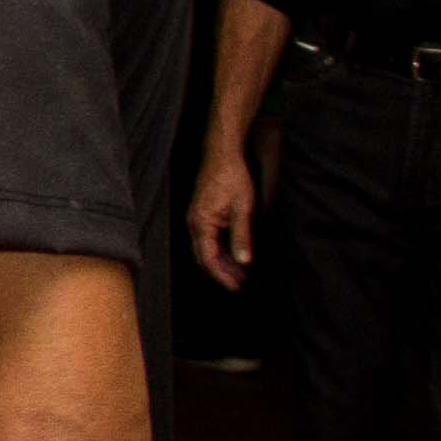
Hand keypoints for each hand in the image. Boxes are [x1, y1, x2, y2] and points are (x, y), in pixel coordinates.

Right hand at [189, 145, 256, 289]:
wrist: (223, 154)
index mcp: (202, 223)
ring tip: (239, 271)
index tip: (236, 286)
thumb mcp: (244, 208)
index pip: (209, 258)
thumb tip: (245, 261)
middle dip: (221, 272)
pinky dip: (219, 249)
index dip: (223, 275)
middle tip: (240, 283)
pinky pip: (207, 238)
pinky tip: (233, 252)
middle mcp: (194, 223)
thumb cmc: (233, 177)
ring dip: (221, 261)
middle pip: (204, 256)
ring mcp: (196, 218)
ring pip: (205, 248)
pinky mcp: (201, 213)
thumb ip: (242, 236)